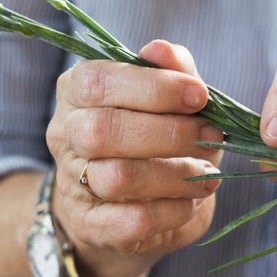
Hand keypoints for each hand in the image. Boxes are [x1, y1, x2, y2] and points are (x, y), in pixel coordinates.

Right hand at [45, 39, 222, 276]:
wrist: (126, 207)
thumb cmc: (151, 139)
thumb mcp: (166, 99)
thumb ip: (170, 70)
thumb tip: (162, 50)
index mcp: (77, 91)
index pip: (99, 81)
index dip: (153, 87)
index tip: (200, 95)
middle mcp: (65, 134)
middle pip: (103, 130)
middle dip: (168, 132)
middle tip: (211, 136)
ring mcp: (73, 183)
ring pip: (118, 177)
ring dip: (176, 174)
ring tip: (209, 174)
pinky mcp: (92, 226)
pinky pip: (132, 220)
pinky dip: (172, 210)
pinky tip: (192, 201)